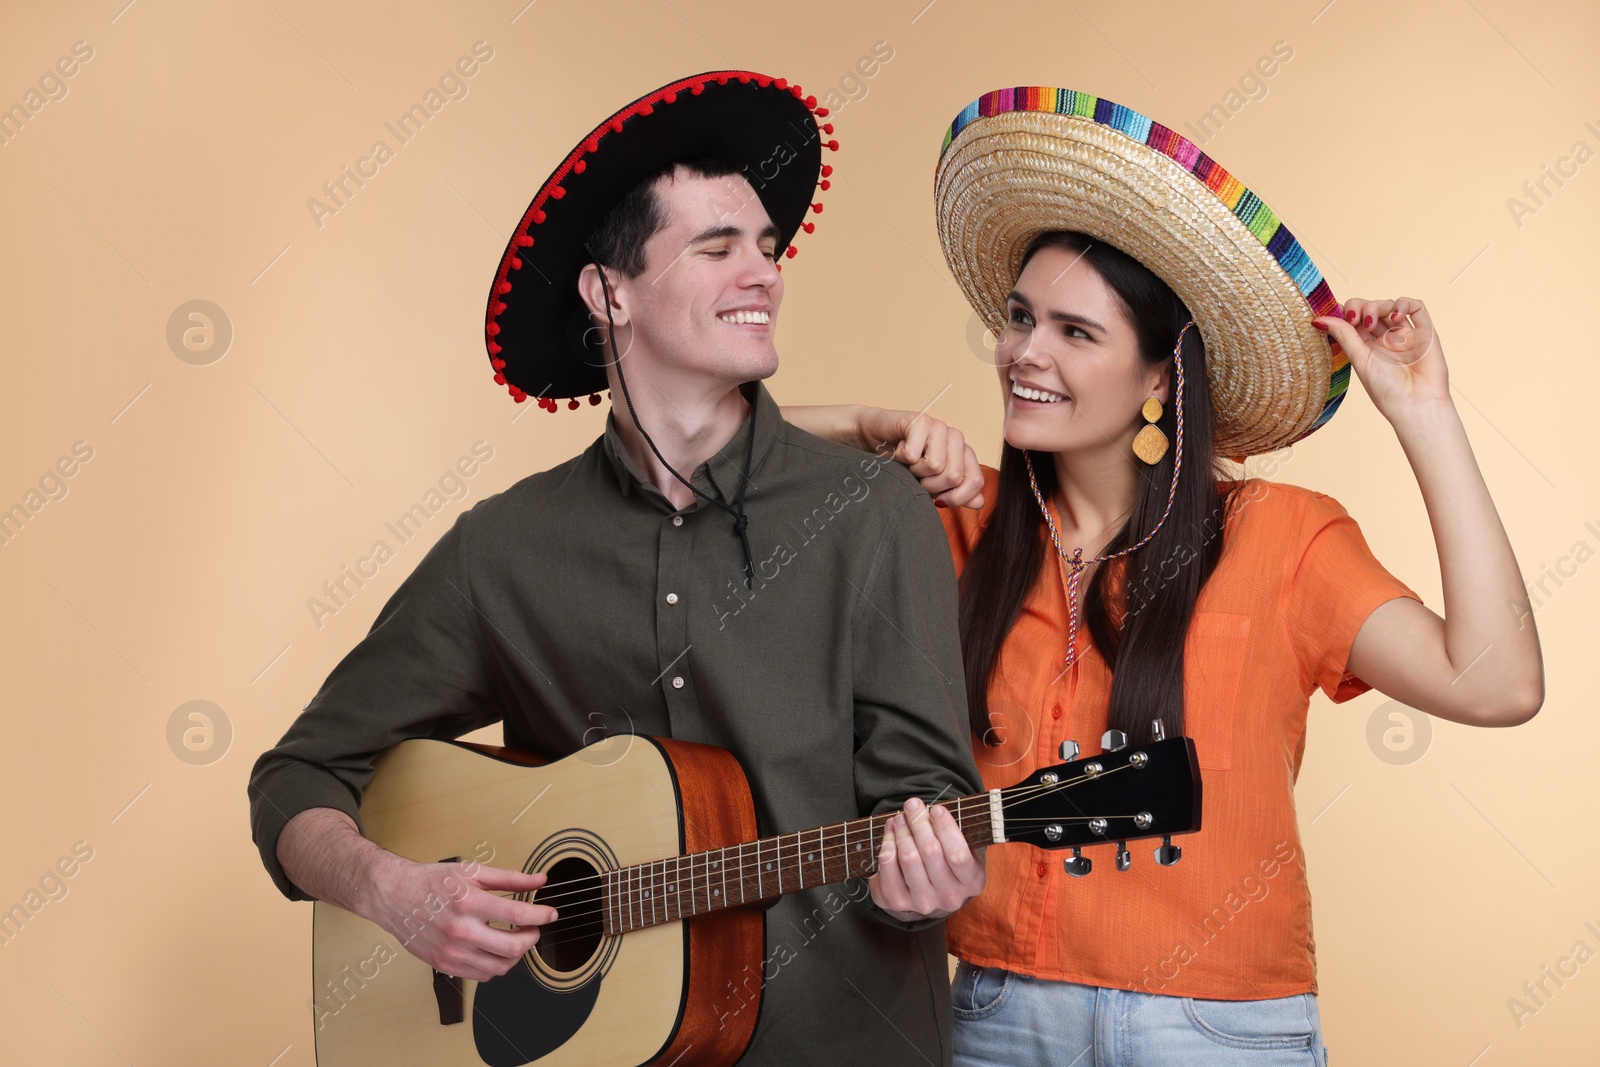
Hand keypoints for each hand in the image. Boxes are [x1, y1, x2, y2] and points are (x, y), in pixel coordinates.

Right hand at [362, 857, 558, 982]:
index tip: (551, 914)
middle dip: (532, 938)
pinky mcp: (444, 964)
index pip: (517, 916)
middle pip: (512, 948)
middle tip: (534, 929)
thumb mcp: (473, 872)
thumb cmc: (432, 882)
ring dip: (516, 955)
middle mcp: (460, 930)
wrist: (395, 896)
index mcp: (469, 902)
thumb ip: (510, 879)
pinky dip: (496, 965)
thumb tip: (540, 880)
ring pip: (499, 967)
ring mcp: (451, 951)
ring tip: (516, 939)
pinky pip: (481, 975)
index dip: (541, 916)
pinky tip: (495, 950)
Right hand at [859, 409, 985, 509]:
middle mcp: (956, 437)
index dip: (956, 498)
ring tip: (907, 463)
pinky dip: (900, 459)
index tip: (938, 500)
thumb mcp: (932, 485)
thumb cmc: (903, 463)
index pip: (975, 481)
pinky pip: (913, 454)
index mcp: (964, 453)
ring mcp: (939, 426)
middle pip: (953, 476)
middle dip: (929, 486)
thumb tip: (979, 503)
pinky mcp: (920, 420)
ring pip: (935, 466)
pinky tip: (898, 450)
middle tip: (916, 476)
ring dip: (914, 472)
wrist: (873, 439)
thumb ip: (957, 494)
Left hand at [869, 796, 984, 920]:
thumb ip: (953, 831)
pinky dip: (887, 843)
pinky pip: (888, 866)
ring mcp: (923, 902)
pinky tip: (890, 832)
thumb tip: (931, 811)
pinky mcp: (897, 902)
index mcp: (973, 882)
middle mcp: (950, 897)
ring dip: (902, 831)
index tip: (935, 809)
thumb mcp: (961, 846)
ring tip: (900, 817)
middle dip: (919, 822)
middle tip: (912, 805)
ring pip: (909, 858)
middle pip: (931, 852)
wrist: (925, 889)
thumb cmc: (946, 859)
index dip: (945, 828)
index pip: (958, 854)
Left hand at [1314, 297, 1448, 423]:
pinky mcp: (1425, 331)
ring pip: (1389, 305)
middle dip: (1360, 307)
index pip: (1354, 319)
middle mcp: (1386, 338)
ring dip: (1377, 306)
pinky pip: (1416, 307)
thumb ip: (1344, 336)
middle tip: (1355, 319)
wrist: (1416, 404)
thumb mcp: (1360, 360)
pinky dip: (1403, 304)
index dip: (1344, 311)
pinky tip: (1395, 317)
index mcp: (1367, 346)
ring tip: (1371, 323)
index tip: (1335, 313)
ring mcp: (1405, 333)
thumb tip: (1318, 320)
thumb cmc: (1387, 390)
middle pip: (1370, 308)